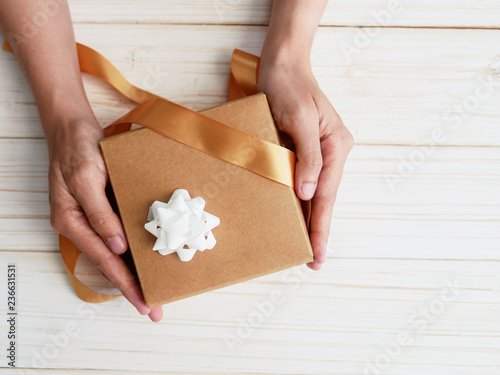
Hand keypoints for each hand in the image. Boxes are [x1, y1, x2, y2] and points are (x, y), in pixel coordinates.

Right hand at [47, 117, 162, 320]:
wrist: (73, 127)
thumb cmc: (78, 150)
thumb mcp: (87, 178)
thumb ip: (100, 214)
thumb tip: (117, 247)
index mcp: (72, 222)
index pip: (105, 260)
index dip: (125, 283)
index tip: (143, 302)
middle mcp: (80, 225)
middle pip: (109, 263)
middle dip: (131, 287)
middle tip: (152, 309)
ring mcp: (90, 219)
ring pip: (114, 253)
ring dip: (133, 272)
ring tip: (152, 292)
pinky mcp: (101, 209)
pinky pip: (117, 236)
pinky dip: (132, 251)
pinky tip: (145, 259)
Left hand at [258, 60, 353, 269]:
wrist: (282, 64)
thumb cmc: (289, 87)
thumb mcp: (299, 119)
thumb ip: (308, 158)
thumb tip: (308, 193)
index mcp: (336, 147)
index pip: (326, 195)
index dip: (320, 226)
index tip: (316, 253)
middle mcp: (332, 152)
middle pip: (323, 198)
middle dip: (317, 229)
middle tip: (312, 260)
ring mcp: (319, 151)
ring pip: (314, 192)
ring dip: (309, 218)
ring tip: (304, 246)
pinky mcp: (304, 149)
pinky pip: (303, 180)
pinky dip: (299, 200)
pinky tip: (294, 216)